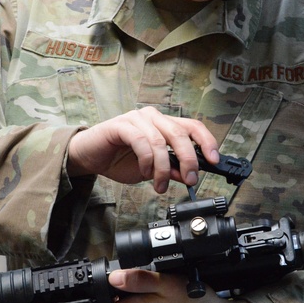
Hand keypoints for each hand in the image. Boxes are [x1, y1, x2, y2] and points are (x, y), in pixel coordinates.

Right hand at [66, 107, 218, 193]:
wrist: (89, 157)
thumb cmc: (119, 159)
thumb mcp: (152, 170)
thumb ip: (171, 170)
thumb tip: (189, 175)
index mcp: (164, 124)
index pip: (193, 126)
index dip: (207, 141)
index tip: (214, 160)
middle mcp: (153, 117)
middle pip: (181, 133)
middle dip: (189, 159)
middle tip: (190, 179)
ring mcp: (137, 118)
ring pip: (161, 140)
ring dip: (163, 167)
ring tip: (159, 185)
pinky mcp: (121, 125)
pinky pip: (141, 140)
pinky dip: (147, 160)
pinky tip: (145, 171)